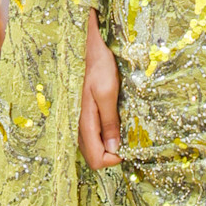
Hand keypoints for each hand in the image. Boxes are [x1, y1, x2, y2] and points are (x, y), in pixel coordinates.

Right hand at [77, 9, 120, 168]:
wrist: (87, 45)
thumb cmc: (98, 66)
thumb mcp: (108, 93)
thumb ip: (110, 122)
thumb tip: (114, 148)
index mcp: (84, 122)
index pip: (96, 159)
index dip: (114, 159)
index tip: (128, 147)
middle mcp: (78, 125)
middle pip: (93, 156)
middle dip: (111, 154)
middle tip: (127, 139)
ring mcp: (79, 119)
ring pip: (92, 146)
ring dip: (108, 145)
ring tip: (123, 131)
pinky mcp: (83, 111)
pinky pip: (92, 134)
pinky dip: (104, 135)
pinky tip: (114, 122)